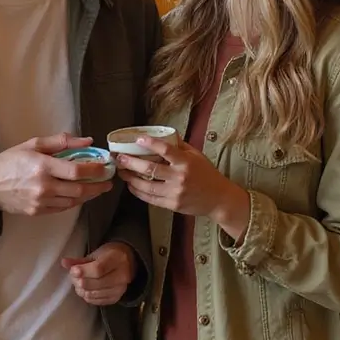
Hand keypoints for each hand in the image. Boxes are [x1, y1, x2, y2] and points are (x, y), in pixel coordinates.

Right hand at [0, 134, 112, 215]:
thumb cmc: (9, 161)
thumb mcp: (33, 144)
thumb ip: (61, 142)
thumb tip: (87, 141)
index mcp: (43, 166)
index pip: (77, 171)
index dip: (95, 170)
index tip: (106, 167)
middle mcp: (44, 186)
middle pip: (80, 190)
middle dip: (98, 186)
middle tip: (108, 182)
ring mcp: (41, 202)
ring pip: (73, 202)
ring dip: (88, 196)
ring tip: (97, 188)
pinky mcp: (37, 212)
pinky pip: (62, 208)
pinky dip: (74, 202)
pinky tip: (79, 195)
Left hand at [62, 242, 136, 305]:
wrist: (126, 263)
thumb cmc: (108, 256)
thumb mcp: (95, 254)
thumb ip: (80, 260)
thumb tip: (64, 263)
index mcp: (117, 259)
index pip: (99, 269)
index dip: (84, 271)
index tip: (73, 271)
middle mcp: (122, 275)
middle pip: (97, 283)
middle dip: (81, 281)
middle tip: (73, 278)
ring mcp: (120, 289)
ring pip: (96, 294)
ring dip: (82, 290)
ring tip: (78, 283)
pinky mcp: (117, 298)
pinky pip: (98, 301)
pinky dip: (88, 296)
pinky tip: (85, 290)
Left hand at [116, 136, 249, 240]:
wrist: (218, 199)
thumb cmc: (207, 174)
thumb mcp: (196, 155)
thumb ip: (179, 146)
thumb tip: (162, 134)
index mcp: (186, 162)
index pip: (165, 150)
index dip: (150, 143)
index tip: (138, 139)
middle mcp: (179, 177)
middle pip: (150, 169)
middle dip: (131, 163)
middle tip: (120, 158)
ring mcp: (175, 192)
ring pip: (146, 186)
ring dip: (131, 178)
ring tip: (122, 172)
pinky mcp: (172, 205)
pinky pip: (150, 199)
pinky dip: (138, 192)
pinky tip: (131, 186)